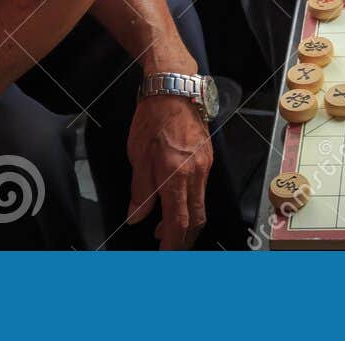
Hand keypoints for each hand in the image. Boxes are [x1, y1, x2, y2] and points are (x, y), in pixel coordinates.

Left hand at [126, 94, 213, 248]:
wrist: (174, 89)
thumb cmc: (152, 119)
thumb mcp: (137, 157)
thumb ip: (140, 191)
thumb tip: (138, 217)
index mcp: (175, 176)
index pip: (178, 222)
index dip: (172, 244)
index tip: (164, 254)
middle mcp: (195, 174)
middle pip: (196, 219)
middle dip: (184, 239)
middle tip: (168, 248)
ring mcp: (204, 166)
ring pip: (200, 205)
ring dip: (186, 222)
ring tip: (165, 228)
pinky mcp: (207, 157)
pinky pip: (201, 188)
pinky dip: (189, 202)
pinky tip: (175, 201)